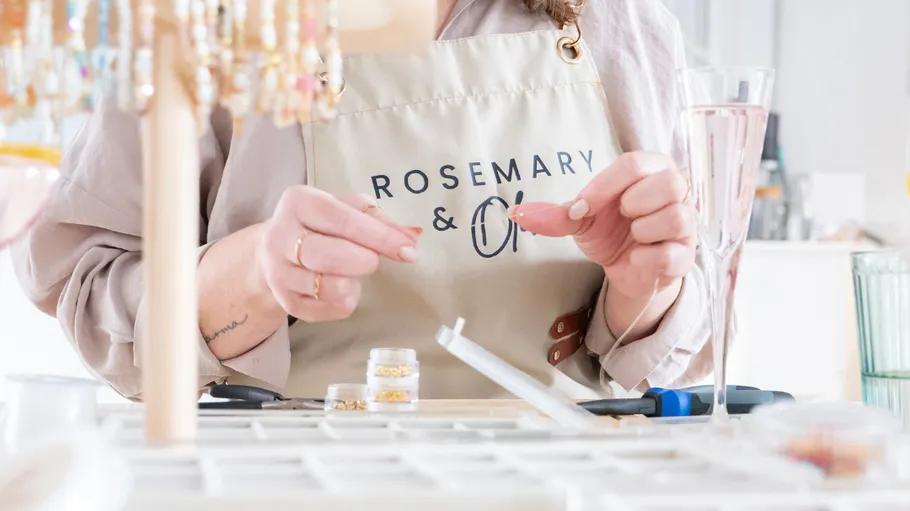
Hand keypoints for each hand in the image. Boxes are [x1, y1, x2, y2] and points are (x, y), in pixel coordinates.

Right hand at [255, 186, 419, 322]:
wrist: (274, 252)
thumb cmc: (319, 225)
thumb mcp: (346, 208)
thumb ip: (379, 219)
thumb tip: (410, 238)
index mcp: (298, 203)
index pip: (342, 220)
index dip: (379, 237)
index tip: (408, 250)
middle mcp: (279, 237)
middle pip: (332, 257)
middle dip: (364, 260)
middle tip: (371, 259)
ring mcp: (278, 272)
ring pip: (332, 288)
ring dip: (354, 282)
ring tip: (350, 271)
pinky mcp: (286, 302)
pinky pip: (332, 309)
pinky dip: (347, 300)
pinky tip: (341, 286)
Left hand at [511, 152, 695, 299]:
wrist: (628, 270)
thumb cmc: (611, 231)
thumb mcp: (581, 219)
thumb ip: (555, 214)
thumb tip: (516, 213)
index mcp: (652, 170)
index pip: (635, 164)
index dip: (603, 187)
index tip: (581, 209)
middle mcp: (678, 192)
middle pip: (669, 182)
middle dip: (634, 202)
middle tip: (621, 215)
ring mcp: (687, 225)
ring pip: (676, 216)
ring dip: (643, 229)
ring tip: (633, 236)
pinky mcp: (686, 257)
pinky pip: (671, 254)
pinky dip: (646, 258)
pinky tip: (636, 258)